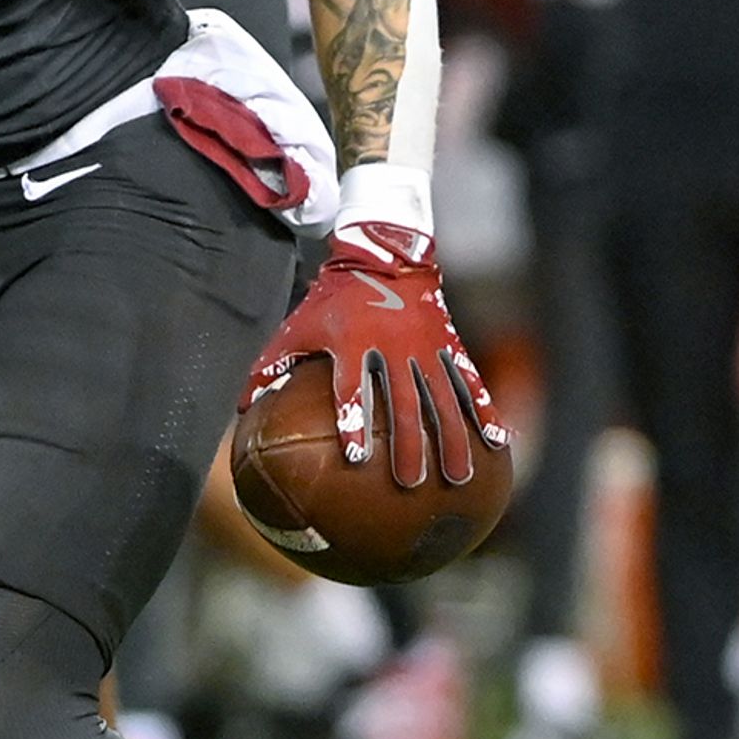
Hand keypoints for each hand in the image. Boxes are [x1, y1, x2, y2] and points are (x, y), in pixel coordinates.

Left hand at [246, 220, 503, 490]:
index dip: (353, 421)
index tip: (356, 456)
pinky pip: (469, 382)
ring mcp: (425, 347)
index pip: (352, 389)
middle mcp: (393, 347)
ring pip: (441, 400)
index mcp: (353, 344)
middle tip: (410, 483)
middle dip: (408, 446)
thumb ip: (271, 366)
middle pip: (402, 404)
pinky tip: (496, 440)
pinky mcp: (449, 344)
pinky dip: (483, 411)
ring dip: (451, 440)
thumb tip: (242, 407)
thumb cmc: (332, 299)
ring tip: (457, 478)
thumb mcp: (297, 327)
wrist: (384, 255)